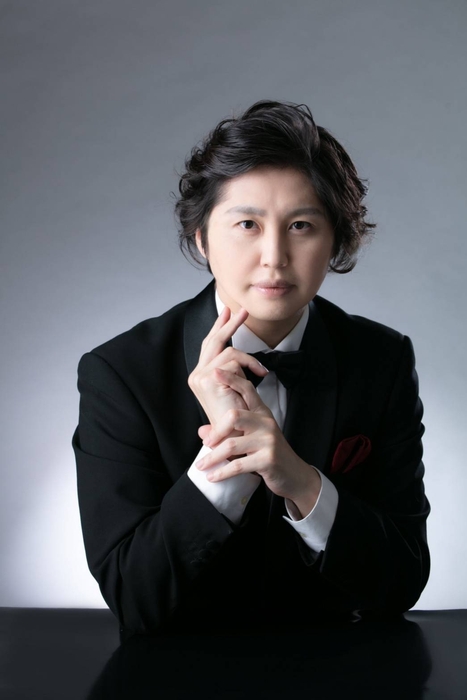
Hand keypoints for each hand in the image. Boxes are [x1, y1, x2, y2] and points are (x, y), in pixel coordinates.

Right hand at [188, 306, 267, 430]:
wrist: (236, 436)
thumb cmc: (238, 416)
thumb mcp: (234, 387)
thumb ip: (232, 369)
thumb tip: (235, 350)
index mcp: (200, 376)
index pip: (208, 346)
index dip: (218, 328)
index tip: (228, 313)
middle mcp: (196, 375)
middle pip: (212, 341)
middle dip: (229, 324)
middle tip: (242, 311)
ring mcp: (200, 377)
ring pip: (229, 351)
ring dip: (249, 359)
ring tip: (260, 371)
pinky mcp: (209, 379)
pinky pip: (235, 361)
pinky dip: (250, 366)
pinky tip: (259, 376)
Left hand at [195, 369, 320, 511]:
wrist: (294, 474)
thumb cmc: (269, 454)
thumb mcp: (251, 439)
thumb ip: (228, 433)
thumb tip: (202, 431)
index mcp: (261, 413)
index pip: (247, 389)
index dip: (231, 379)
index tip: (216, 372)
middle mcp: (265, 422)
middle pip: (234, 415)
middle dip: (217, 431)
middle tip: (206, 443)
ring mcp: (268, 440)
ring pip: (232, 444)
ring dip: (213, 458)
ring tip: (201, 466)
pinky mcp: (268, 459)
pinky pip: (238, 465)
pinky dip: (222, 472)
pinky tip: (212, 477)